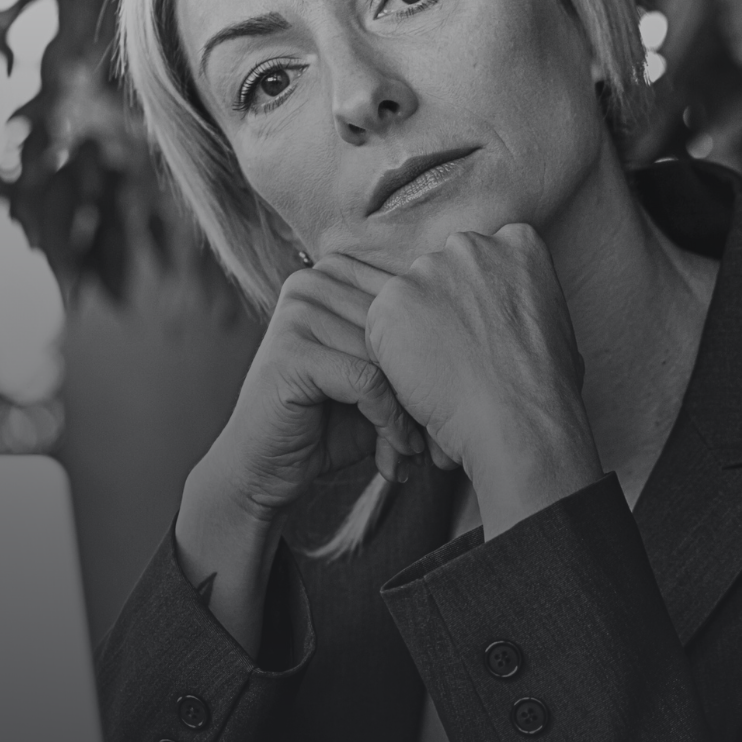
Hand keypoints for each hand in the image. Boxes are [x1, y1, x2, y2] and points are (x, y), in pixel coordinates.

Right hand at [204, 262, 425, 526]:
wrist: (263, 468)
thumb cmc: (326, 422)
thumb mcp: (376, 376)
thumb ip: (410, 346)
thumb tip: (478, 331)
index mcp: (333, 273)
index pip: (409, 300)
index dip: (434, 354)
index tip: (448, 404)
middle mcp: (311, 282)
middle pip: (400, 327)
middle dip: (424, 388)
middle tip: (437, 440)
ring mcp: (297, 313)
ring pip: (389, 356)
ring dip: (410, 412)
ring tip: (415, 450)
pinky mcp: (291, 352)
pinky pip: (368, 381)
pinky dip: (388, 422)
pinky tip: (395, 452)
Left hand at [334, 224, 603, 537]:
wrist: (517, 420)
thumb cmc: (546, 388)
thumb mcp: (558, 324)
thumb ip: (525, 300)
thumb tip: (516, 314)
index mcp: (517, 241)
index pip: (484, 261)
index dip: (480, 302)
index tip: (485, 333)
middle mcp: (470, 245)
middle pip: (441, 273)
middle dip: (444, 311)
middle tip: (459, 357)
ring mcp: (428, 269)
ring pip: (408, 299)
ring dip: (416, 333)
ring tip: (442, 374)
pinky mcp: (392, 300)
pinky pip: (381, 326)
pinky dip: (392, 356)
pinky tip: (420, 380)